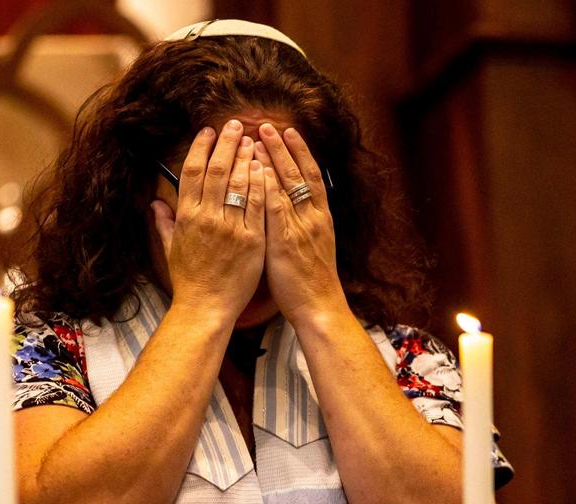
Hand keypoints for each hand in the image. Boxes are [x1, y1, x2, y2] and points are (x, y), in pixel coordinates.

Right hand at [151, 120, 266, 326]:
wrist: (206, 308)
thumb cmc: (189, 281)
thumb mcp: (170, 250)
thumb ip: (164, 224)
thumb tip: (155, 204)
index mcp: (186, 218)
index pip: (193, 173)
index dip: (201, 148)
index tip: (209, 132)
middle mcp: (206, 218)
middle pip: (217, 170)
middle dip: (227, 143)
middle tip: (236, 124)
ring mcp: (230, 227)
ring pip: (238, 183)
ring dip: (246, 157)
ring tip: (253, 138)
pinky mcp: (252, 239)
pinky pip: (258, 205)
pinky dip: (261, 183)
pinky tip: (265, 167)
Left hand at [254, 124, 347, 325]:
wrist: (320, 307)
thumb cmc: (310, 284)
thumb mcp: (310, 249)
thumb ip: (300, 227)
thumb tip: (288, 213)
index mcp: (320, 218)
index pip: (311, 175)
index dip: (298, 152)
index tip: (287, 131)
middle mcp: (312, 216)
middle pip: (298, 172)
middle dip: (282, 147)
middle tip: (266, 124)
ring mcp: (300, 227)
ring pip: (286, 184)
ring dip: (271, 159)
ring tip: (256, 136)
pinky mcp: (285, 241)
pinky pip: (274, 208)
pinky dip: (266, 186)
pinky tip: (255, 170)